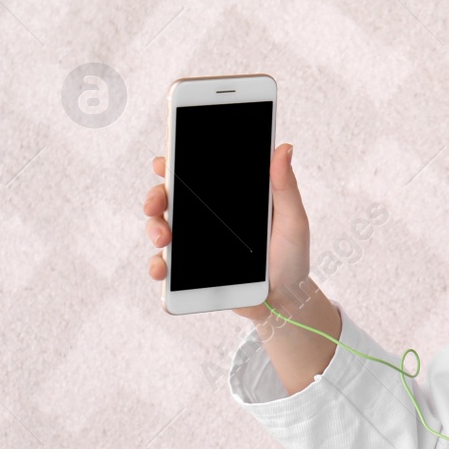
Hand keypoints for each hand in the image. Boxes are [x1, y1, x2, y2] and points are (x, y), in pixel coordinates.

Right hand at [142, 143, 313, 321]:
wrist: (285, 300)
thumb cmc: (292, 257)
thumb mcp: (293, 220)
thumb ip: (285, 187)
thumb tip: (284, 148)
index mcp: (229, 199)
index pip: (196, 174)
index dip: (175, 164)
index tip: (163, 163)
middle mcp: (207, 217)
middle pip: (170, 198)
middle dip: (155, 197)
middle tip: (156, 204)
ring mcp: (195, 243)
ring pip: (162, 227)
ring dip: (155, 229)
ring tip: (165, 239)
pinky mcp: (190, 271)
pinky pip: (165, 264)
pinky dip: (158, 265)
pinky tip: (162, 269)